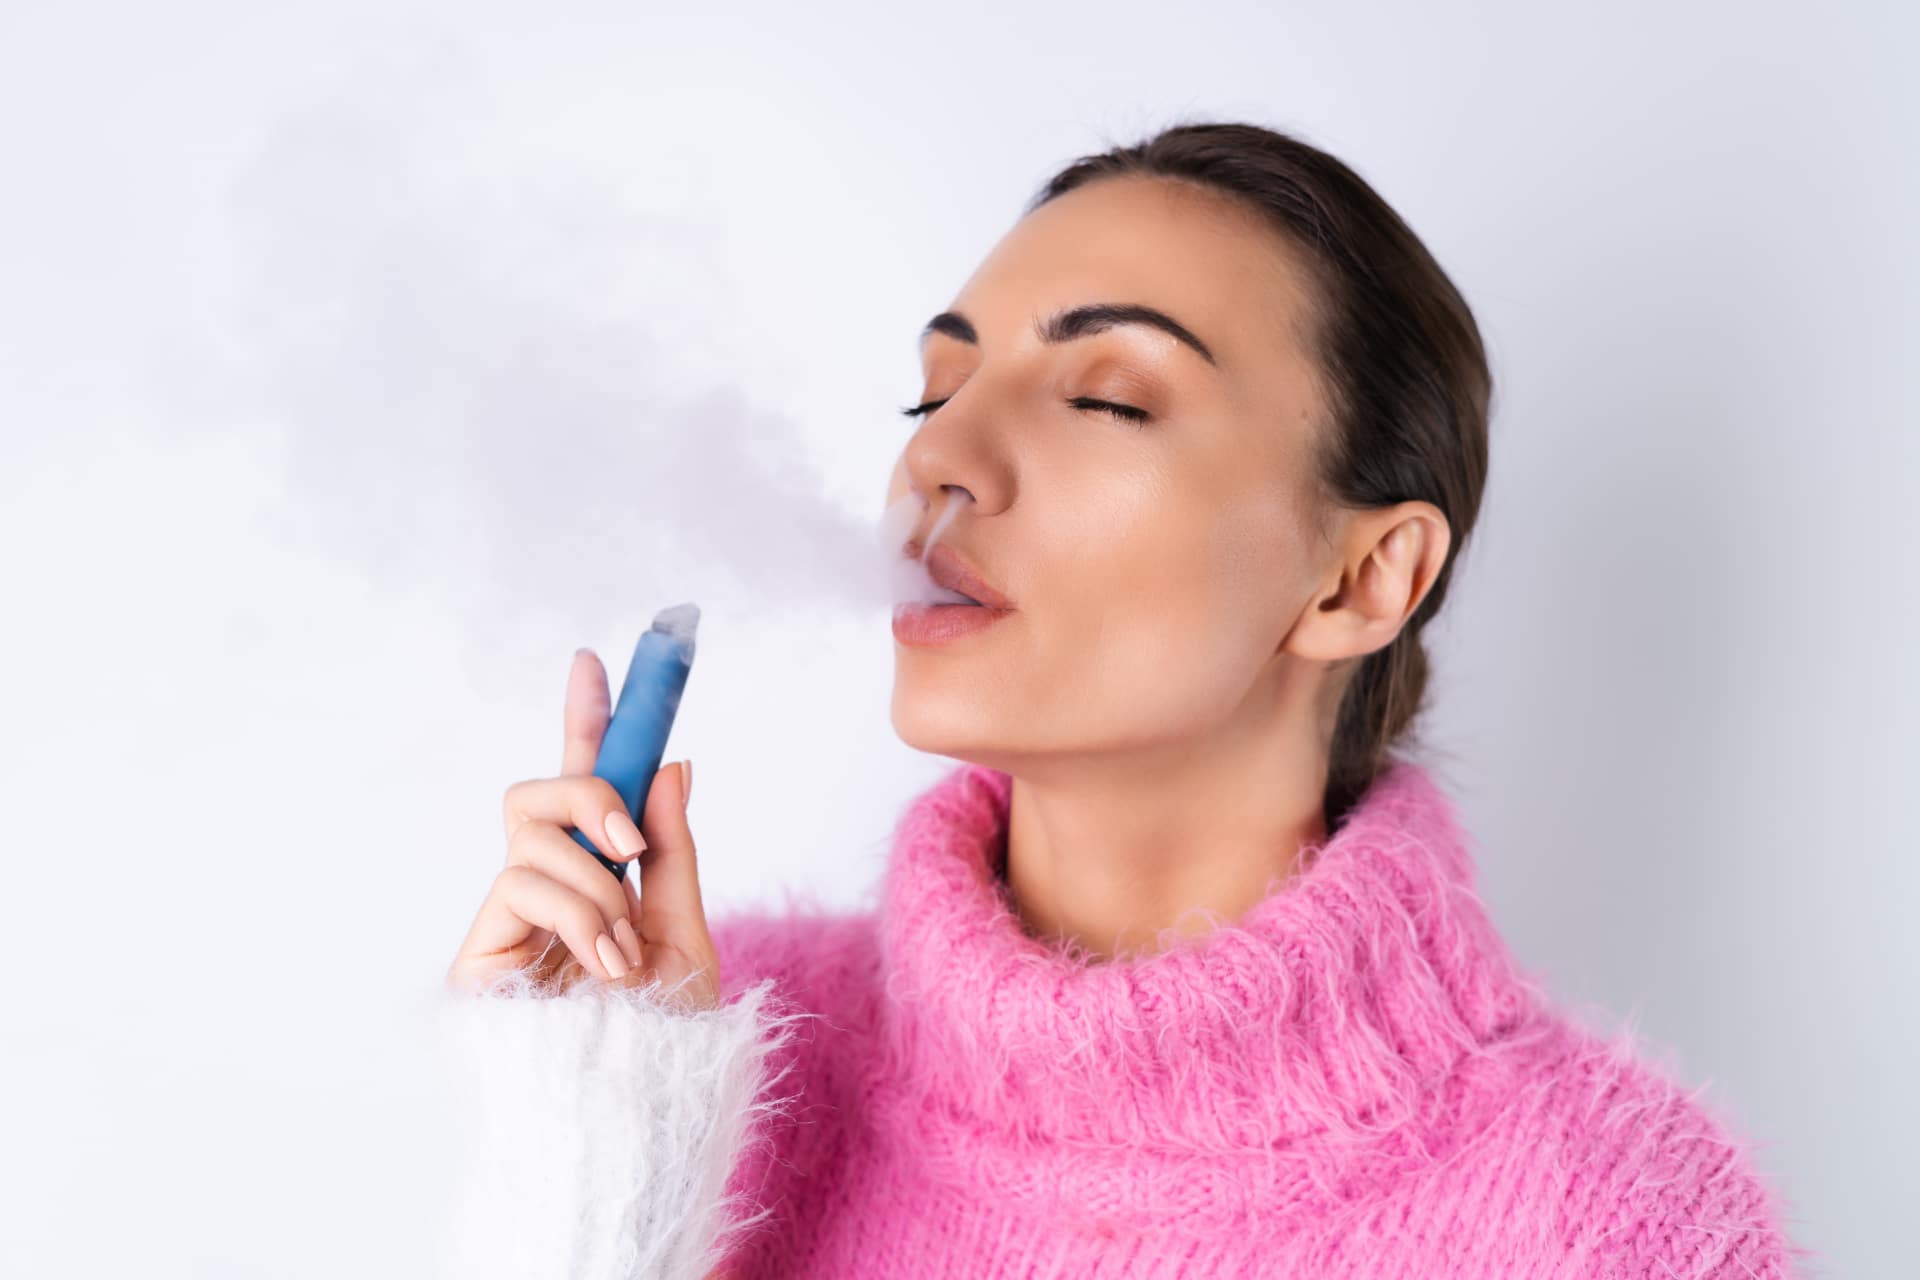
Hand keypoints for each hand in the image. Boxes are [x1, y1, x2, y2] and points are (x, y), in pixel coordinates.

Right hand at [445, 648, 718, 1008]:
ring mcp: (507, 924)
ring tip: (622, 951)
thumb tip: (670, 761)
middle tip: (628, 838)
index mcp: (599, 882)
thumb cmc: (665, 1039)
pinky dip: (576, 914)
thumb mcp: (685, 929)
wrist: (644, 1108)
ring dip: (596, 885)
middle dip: (584, 788)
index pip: (584, 788)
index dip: (586, 723)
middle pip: (535, 793)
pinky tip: (603, 965)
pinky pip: (521, 883)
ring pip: (532, 834)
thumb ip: (671, 847)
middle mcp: (545, 895)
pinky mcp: (476, 956)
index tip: (598, 661)